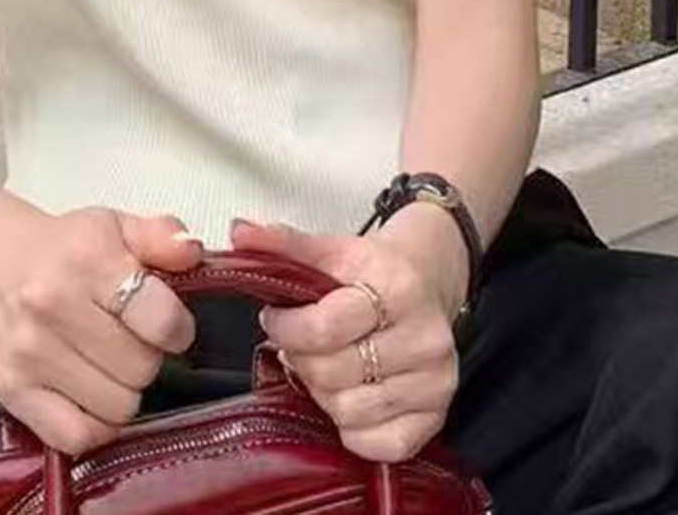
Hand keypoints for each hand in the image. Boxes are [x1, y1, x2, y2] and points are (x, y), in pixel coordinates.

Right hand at [0, 203, 203, 456]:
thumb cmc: (62, 249)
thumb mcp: (117, 226)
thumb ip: (162, 237)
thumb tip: (190, 253)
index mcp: (88, 260)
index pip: (159, 319)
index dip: (178, 328)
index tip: (172, 326)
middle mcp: (54, 306)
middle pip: (142, 368)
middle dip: (148, 356)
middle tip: (133, 340)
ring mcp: (31, 353)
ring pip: (117, 406)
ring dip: (124, 390)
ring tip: (110, 364)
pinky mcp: (13, 390)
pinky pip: (76, 436)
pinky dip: (94, 424)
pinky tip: (93, 395)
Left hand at [229, 214, 462, 464]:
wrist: (427, 281)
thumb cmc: (376, 272)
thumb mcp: (331, 249)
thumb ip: (283, 243)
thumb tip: (241, 232)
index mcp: (397, 289)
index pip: (323, 327)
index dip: (287, 327)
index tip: (276, 319)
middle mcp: (424, 337)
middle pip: (331, 373)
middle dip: (303, 359)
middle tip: (304, 345)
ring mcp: (434, 381)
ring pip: (348, 411)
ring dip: (325, 393)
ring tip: (331, 365)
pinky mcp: (436, 417)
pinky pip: (375, 445)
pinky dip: (353, 429)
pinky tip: (352, 395)